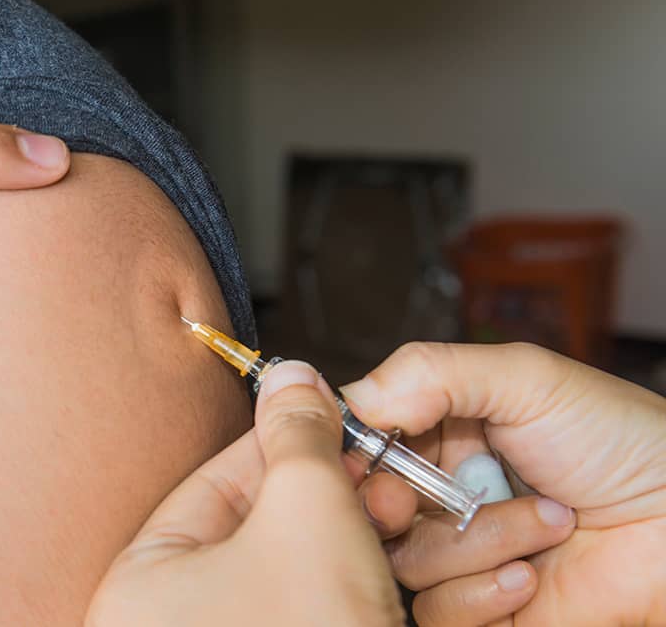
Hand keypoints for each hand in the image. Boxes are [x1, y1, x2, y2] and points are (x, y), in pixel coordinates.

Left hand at [88, 361, 404, 626]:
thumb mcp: (306, 513)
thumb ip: (298, 436)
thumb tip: (293, 377)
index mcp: (147, 580)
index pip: (221, 480)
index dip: (292, 441)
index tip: (346, 420)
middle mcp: (182, 620)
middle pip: (272, 529)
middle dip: (346, 497)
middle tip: (397, 482)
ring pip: (315, 575)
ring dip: (379, 543)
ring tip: (424, 520)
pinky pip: (337, 616)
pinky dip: (386, 596)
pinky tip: (440, 582)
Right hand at [343, 342, 665, 624]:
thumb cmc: (626, 443)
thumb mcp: (527, 378)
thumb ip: (430, 372)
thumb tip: (355, 398)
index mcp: (443, 431)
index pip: (360, 442)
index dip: (347, 454)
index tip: (352, 459)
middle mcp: (445, 493)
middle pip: (364, 507)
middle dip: (386, 503)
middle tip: (408, 500)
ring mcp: (464, 554)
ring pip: (404, 562)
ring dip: (474, 544)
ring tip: (544, 521)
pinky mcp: (484, 610)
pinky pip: (438, 612)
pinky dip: (479, 595)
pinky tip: (528, 576)